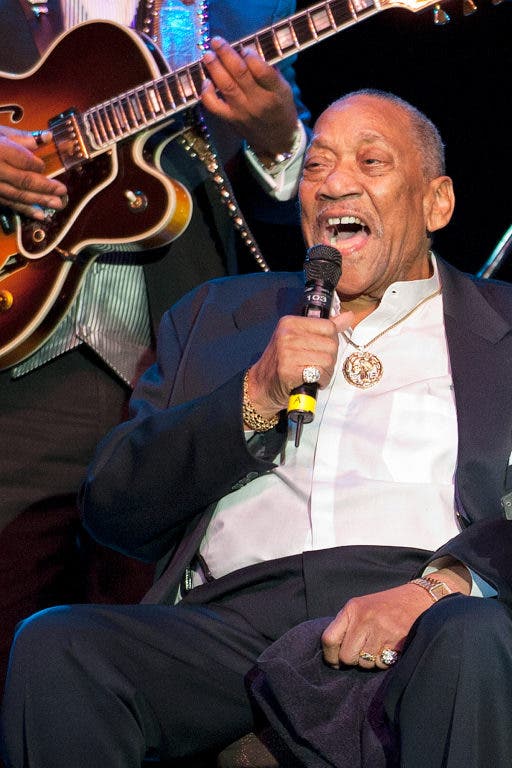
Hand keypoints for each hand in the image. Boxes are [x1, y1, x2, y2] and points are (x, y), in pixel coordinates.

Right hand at [0, 127, 66, 219]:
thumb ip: (21, 137)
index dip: (37, 165)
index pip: (22, 160)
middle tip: (63, 191)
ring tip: (57, 205)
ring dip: (39, 201)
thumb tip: (47, 138)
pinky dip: (25, 210)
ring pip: (18, 195)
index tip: (45, 167)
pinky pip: (9, 203)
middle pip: (23, 180)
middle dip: (45, 187)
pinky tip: (40, 215)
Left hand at [200, 37, 298, 161]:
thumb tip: (250, 52)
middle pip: (240, 74)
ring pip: (226, 86)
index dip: (251, 56)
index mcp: (275, 93)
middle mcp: (258, 102)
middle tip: (216, 41)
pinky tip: (206, 81)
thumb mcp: (284, 90)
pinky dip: (207, 93)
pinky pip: (214, 106)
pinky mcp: (231, 120)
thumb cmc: (280, 110)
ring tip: (207, 55)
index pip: (263, 71)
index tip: (245, 47)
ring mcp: (242, 112)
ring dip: (214, 68)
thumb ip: (269, 72)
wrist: (277, 141)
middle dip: (226, 54)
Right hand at [246, 311, 353, 419]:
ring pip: (328, 360)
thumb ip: (323, 328)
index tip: (321, 350)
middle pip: (331, 344)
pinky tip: (310, 381)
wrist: (261, 385)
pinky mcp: (289, 370)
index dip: (331, 342)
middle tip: (317, 366)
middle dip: (329, 359)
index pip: (328, 327)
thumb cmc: (282, 362)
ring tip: (313, 374)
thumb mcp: (299, 339)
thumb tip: (347, 316)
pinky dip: (320, 381)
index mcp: (290, 322)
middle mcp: (287, 334)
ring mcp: (287, 352)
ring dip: (325, 372)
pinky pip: (320, 374)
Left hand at [321, 564, 470, 669]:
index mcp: (352, 609)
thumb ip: (346, 625)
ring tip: (378, 646)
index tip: (335, 662)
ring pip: (365, 663)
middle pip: (346, 656)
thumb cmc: (386, 606)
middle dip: (353, 660)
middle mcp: (364, 619)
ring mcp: (381, 630)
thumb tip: (332, 655)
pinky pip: (382, 664)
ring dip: (370, 661)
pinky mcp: (397, 642)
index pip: (329, 638)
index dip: (330, 655)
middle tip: (362, 652)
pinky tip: (389, 648)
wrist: (418, 599)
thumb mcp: (361, 607)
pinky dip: (384, 661)